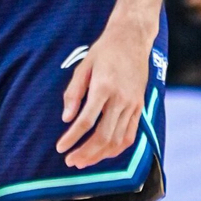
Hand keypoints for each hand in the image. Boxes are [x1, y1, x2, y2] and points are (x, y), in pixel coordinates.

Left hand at [57, 16, 150, 170]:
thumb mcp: (83, 66)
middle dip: (85, 153)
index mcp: (103, 87)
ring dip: (100, 155)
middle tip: (70, 161)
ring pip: (118, 139)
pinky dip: (117, 148)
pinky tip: (104, 154)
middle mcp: (121, 99)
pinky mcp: (140, 107)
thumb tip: (66, 119)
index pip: (85, 122)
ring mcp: (133, 104)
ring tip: (84, 162)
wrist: (133, 38)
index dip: (71, 138)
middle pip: (103, 136)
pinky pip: (131, 134)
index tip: (60, 148)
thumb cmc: (105, 51)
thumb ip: (73, 93)